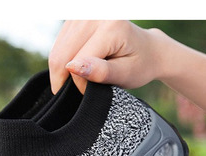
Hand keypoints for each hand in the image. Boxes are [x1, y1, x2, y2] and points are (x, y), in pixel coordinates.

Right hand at [49, 20, 168, 93]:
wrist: (148, 49)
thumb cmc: (139, 64)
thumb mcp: (125, 74)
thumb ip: (100, 72)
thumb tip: (72, 67)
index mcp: (111, 26)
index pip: (79, 62)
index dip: (81, 84)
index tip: (93, 91)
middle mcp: (95, 13)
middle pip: (62, 55)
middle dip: (68, 78)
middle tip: (86, 87)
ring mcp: (83, 13)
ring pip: (57, 51)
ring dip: (65, 70)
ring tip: (85, 75)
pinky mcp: (75, 17)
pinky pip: (59, 45)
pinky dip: (64, 60)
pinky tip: (78, 65)